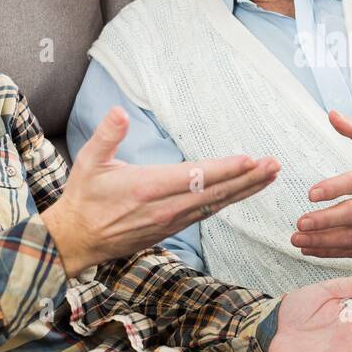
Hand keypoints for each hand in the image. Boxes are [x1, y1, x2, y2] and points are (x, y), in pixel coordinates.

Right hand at [43, 107, 279, 275]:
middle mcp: (166, 208)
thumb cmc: (84, 197)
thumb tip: (119, 112)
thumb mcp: (88, 162)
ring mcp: (172, 221)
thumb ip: (106, 136)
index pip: (195, 177)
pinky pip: (208, 212)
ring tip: (271, 175)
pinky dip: (230, 200)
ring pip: (216, 204)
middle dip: (248, 179)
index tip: (250, 160)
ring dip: (246, 190)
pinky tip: (247, 191)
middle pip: (215, 192)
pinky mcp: (173, 228)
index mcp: (148, 187)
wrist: (77, 240)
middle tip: (274, 165)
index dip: (225, 169)